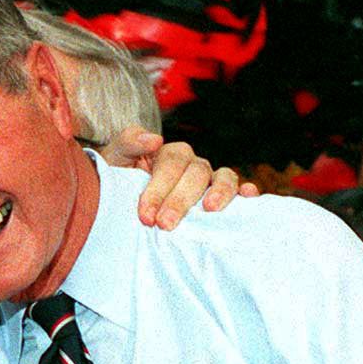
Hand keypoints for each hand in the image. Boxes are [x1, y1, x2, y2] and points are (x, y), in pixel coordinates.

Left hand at [103, 128, 258, 228]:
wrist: (120, 200)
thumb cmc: (119, 179)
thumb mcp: (114, 159)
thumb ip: (129, 143)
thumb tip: (155, 139)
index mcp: (168, 153)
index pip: (171, 165)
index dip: (159, 189)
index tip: (146, 215)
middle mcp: (192, 163)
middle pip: (196, 174)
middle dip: (180, 200)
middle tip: (164, 224)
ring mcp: (209, 179)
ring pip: (223, 177)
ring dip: (219, 192)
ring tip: (209, 210)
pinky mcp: (220, 195)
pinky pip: (239, 189)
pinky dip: (246, 191)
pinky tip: (248, 197)